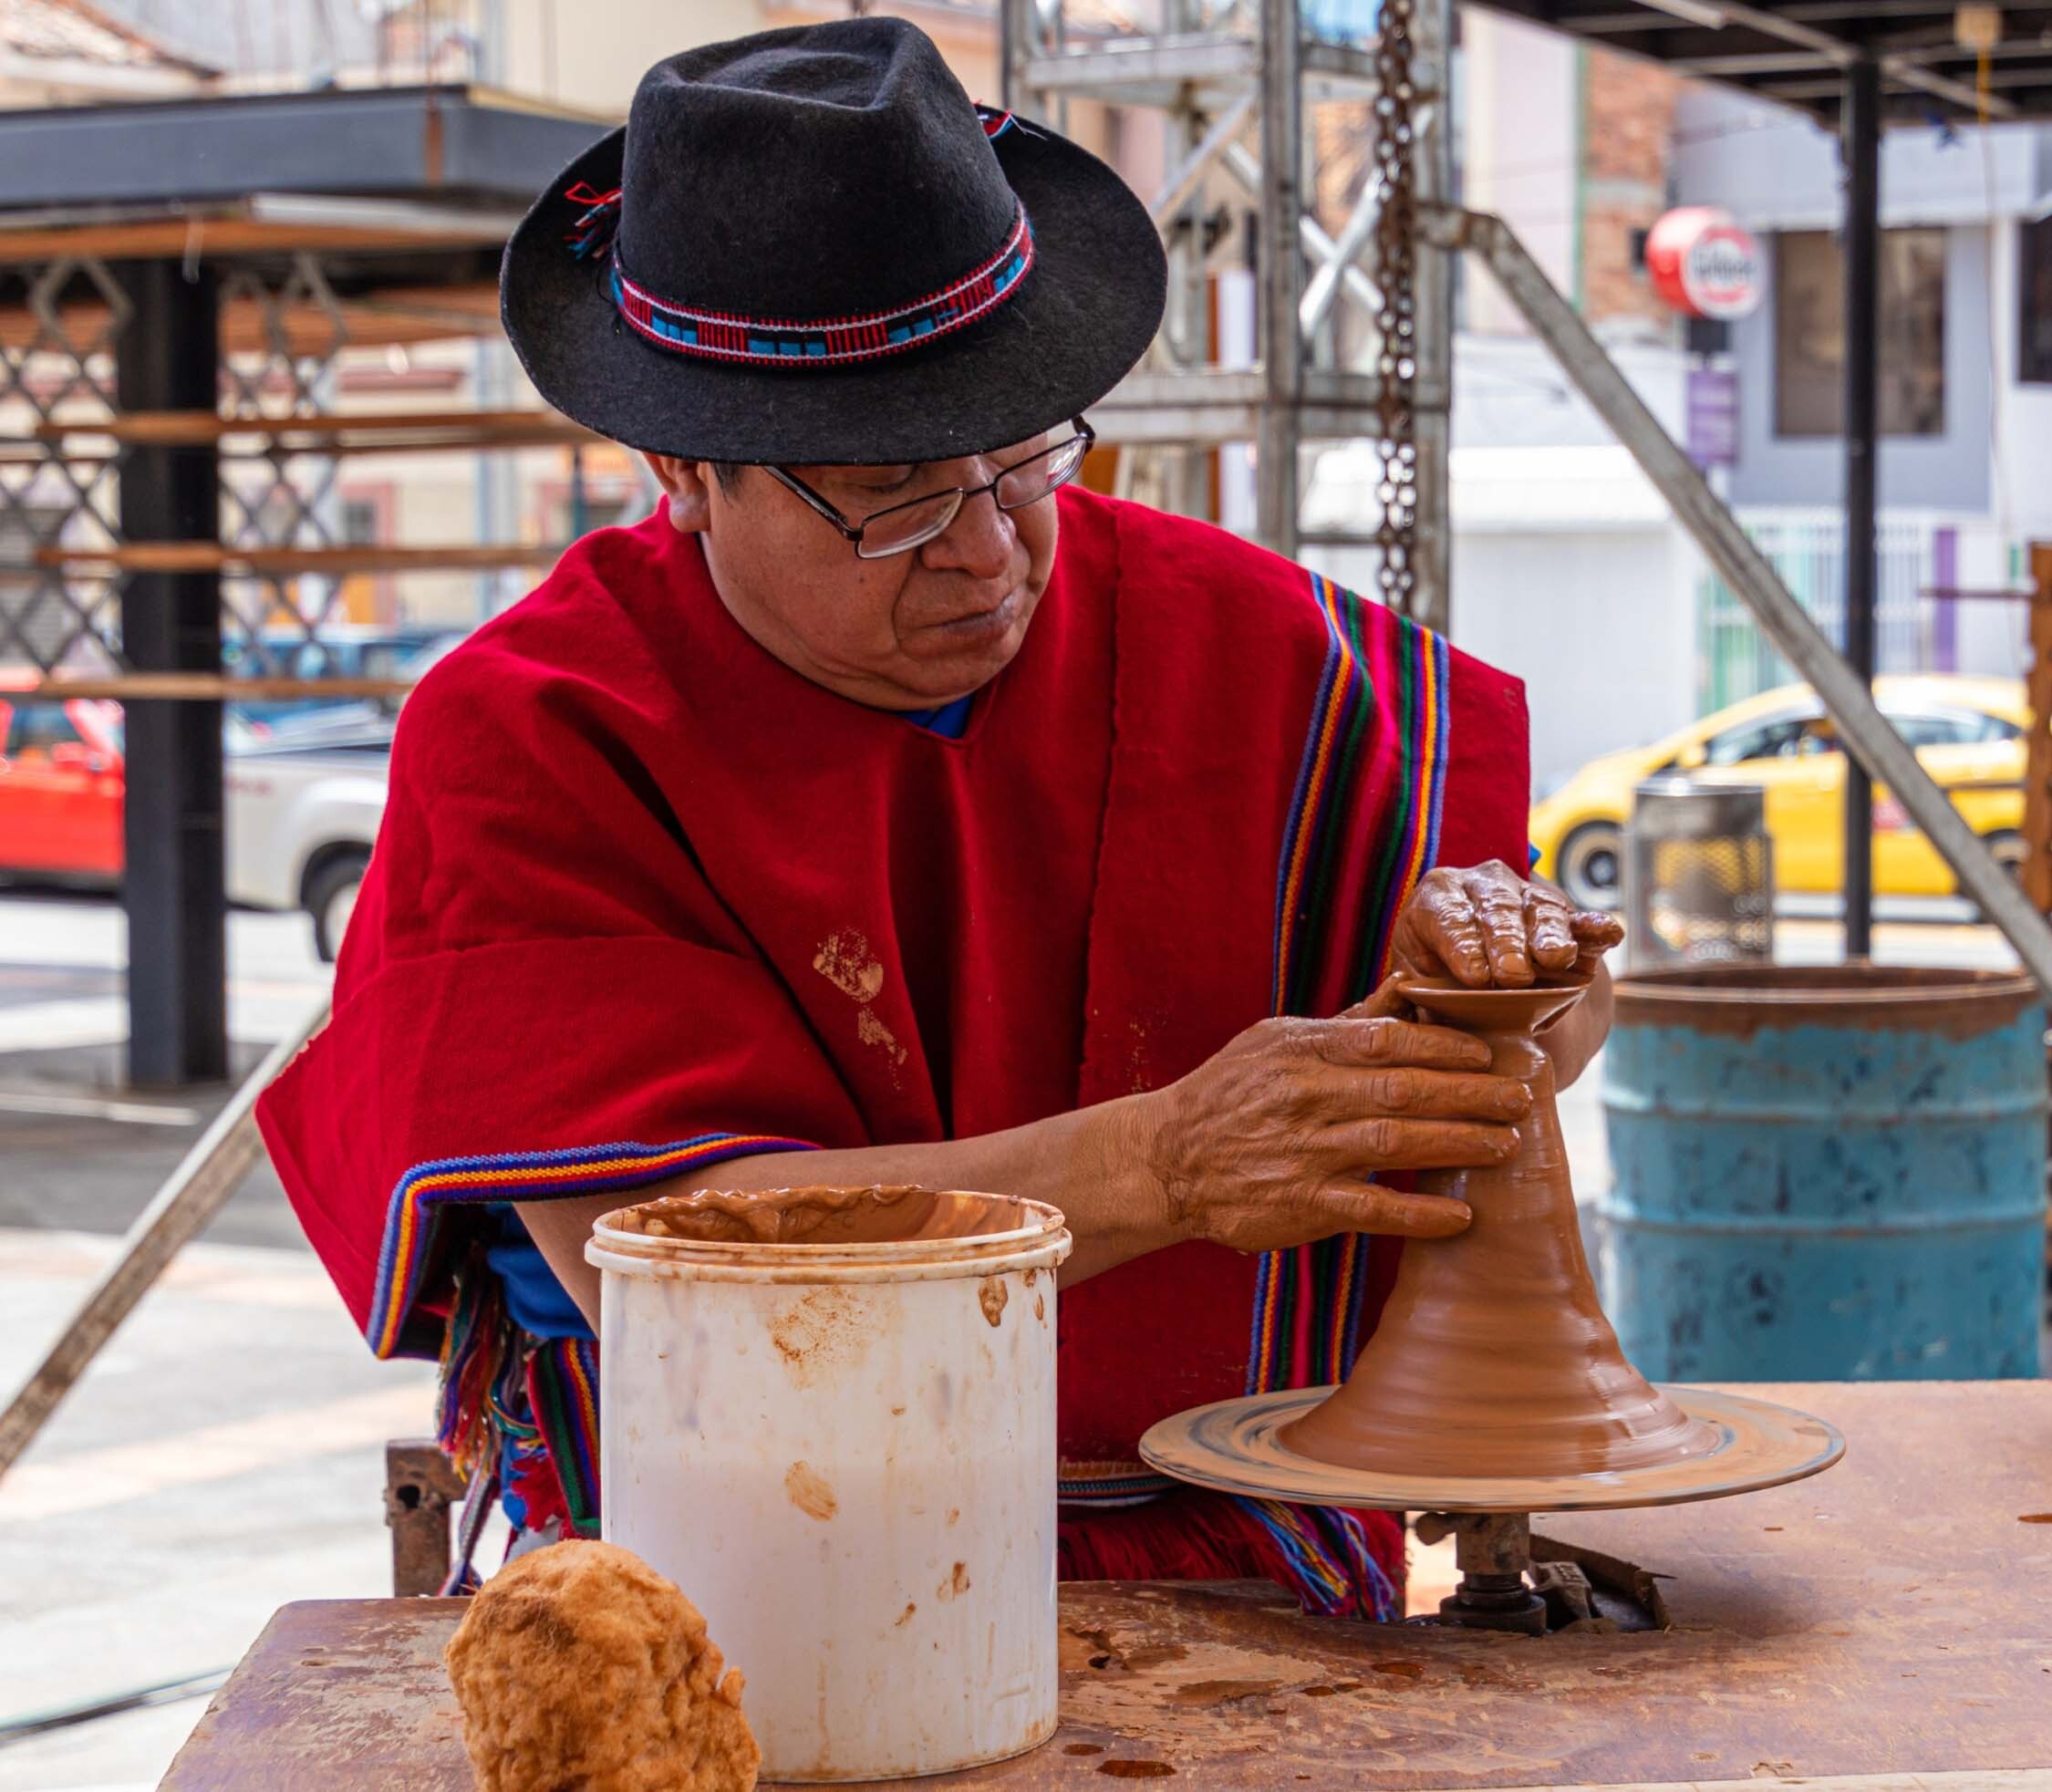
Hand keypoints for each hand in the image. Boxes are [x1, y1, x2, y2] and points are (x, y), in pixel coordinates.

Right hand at [1141, 1002, 1531, 1252]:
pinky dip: (1418, 1216)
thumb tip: (1409, 988)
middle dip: (1472, 1092)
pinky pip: (1371, 1211)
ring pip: (1397, 1145)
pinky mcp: (1301, 1206)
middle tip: (1523, 1096)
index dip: (1446, 1045)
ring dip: (1458, 1144)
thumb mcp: (1276, 1041)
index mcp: (1304, 1051)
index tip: (1492, 1053)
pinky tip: (1460, 1216)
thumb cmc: (1228, 1093)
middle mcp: (1307, 1098)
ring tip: (1506, 1144)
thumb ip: (1346, 1024)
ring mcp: (1305, 1153)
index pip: (1388, 1039)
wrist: (1164, 1160)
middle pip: (1405, 1090)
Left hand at [1391, 859, 1621, 988]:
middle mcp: (1483, 886)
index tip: (1475, 976)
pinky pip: (1583, 921)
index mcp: (1438, 898)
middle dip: (1506, 942)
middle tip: (1512, 976)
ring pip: (1541, 910)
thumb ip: (1421, 997)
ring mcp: (1527, 898)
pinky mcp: (1567, 920)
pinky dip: (1597, 928)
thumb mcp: (1420, 987)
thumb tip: (1423, 1017)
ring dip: (1549, 935)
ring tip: (1555, 959)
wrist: (1477, 988)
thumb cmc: (1436, 984)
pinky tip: (1609, 934)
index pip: (1448, 916)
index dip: (1462, 945)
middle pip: (1497, 909)